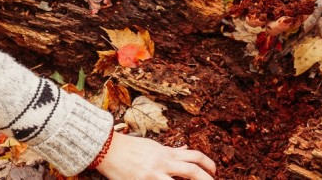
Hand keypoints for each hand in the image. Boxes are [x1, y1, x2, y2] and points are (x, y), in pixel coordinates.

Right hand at [95, 132, 215, 179]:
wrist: (107, 149)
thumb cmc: (130, 147)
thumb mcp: (153, 146)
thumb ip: (170, 150)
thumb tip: (184, 149)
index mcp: (166, 153)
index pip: (194, 156)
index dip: (208, 164)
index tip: (214, 171)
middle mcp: (163, 163)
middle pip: (193, 172)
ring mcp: (153, 175)